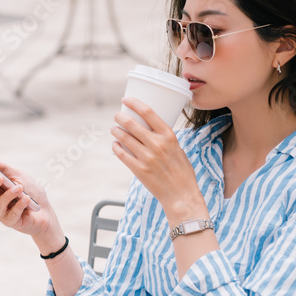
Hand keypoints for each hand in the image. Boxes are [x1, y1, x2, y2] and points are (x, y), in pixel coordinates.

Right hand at [0, 158, 64, 252]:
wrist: (46, 212)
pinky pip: (12, 214)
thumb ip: (4, 169)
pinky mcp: (11, 222)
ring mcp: (2, 213)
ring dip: (9, 195)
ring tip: (19, 187)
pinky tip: (26, 199)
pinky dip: (20, 205)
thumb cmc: (31, 192)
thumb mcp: (19, 175)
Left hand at [111, 97, 205, 221]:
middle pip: (132, 124)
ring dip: (116, 131)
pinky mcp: (139, 170)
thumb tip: (148, 129)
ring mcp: (147, 157)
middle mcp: (157, 144)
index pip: (148, 113)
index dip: (134, 103)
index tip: (126, 100)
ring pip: (124, 138)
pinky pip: (122, 154)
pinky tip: (115, 144)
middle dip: (120, 117)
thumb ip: (164, 139)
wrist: (181, 195)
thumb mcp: (178, 149)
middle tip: (117, 116)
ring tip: (114, 129)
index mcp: (169, 136)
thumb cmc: (181, 171)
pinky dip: (116, 147)